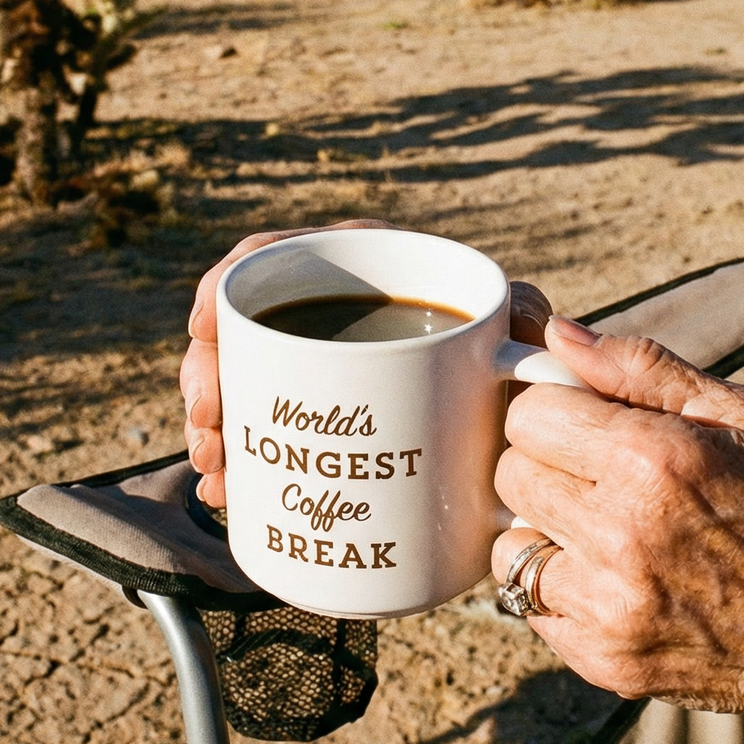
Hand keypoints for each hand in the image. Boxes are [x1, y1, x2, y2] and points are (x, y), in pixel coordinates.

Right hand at [180, 223, 553, 506]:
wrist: (507, 405)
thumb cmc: (512, 343)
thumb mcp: (518, 324)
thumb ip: (530, 323)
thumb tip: (538, 344)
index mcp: (362, 264)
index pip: (276, 254)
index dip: (228, 283)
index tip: (206, 325)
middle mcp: (327, 306)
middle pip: (244, 328)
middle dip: (209, 375)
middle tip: (212, 425)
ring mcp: (312, 361)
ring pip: (241, 380)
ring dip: (214, 425)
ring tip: (219, 473)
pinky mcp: (309, 411)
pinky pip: (257, 425)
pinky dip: (236, 458)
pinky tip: (228, 489)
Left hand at [491, 316, 743, 732]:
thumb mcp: (742, 418)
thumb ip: (640, 368)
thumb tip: (558, 333)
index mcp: (652, 460)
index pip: (528, 414)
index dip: (553, 411)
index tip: (583, 422)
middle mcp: (620, 534)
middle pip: (511, 475)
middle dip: (546, 465)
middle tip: (600, 475)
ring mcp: (608, 606)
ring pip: (510, 545)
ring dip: (546, 532)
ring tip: (608, 531)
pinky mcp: (603, 660)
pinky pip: (532, 606)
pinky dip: (562, 589)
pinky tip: (619, 579)